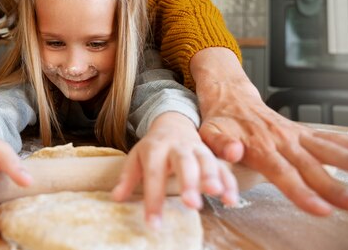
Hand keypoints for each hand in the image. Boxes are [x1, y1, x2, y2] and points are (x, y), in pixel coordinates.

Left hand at [112, 112, 238, 227]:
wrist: (172, 124)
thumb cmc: (152, 148)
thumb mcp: (136, 157)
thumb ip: (127, 177)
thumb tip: (116, 198)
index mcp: (155, 148)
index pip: (153, 174)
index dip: (153, 199)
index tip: (154, 224)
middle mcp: (177, 147)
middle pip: (184, 162)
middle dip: (189, 182)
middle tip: (192, 204)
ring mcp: (197, 150)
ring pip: (207, 161)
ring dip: (213, 177)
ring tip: (216, 194)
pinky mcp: (211, 155)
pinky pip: (223, 168)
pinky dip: (229, 183)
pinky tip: (231, 200)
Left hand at [192, 48, 347, 215]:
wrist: (230, 96)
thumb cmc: (219, 120)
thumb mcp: (209, 132)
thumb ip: (220, 145)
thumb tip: (234, 152)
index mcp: (259, 146)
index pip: (283, 173)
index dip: (302, 191)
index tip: (320, 208)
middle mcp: (281, 140)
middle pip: (311, 167)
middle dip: (333, 187)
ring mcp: (294, 135)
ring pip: (326, 150)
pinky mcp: (302, 132)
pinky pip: (329, 138)